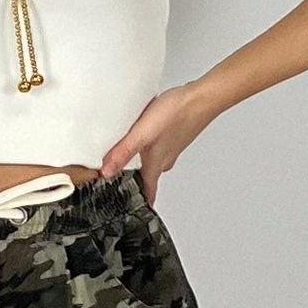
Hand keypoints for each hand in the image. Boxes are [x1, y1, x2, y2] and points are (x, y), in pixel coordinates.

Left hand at [98, 82, 217, 206]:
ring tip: (126, 159)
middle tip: (120, 182)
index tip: (131, 210)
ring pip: (152, 160)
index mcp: (156, 164)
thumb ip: (123, 152)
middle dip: (135, 180)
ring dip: (140, 162)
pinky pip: (158, 145)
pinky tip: (143, 134)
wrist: (201, 97)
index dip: (140, 202)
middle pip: (148, 176)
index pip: (147, 191)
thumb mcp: (142, 135)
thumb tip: (106, 171)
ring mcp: (171, 146)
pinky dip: (148, 145)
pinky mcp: (174, 133)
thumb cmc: (177, 115)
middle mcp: (164, 158)